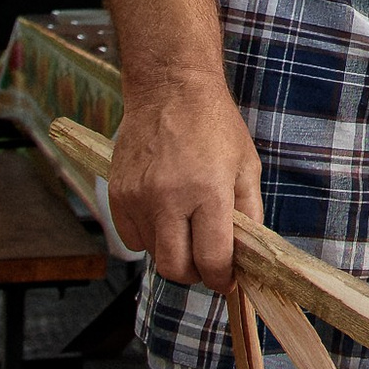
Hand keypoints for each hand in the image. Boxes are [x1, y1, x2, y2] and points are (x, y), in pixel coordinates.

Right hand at [108, 81, 263, 289]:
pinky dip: (149, 237)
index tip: (227, 279)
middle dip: (195, 274)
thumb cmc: (214, 125)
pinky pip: (131, 238)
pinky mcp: (118, 194)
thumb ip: (249, 214)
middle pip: (176, 269)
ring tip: (187, 224)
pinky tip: (164, 215)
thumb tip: (246, 256)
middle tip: (207, 261)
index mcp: (207, 192)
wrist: (170, 89)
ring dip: (173, 251)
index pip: (211, 259)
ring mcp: (138, 197)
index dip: (222, 279)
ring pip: (153, 255)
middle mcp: (168, 198)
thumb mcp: (246, 166)